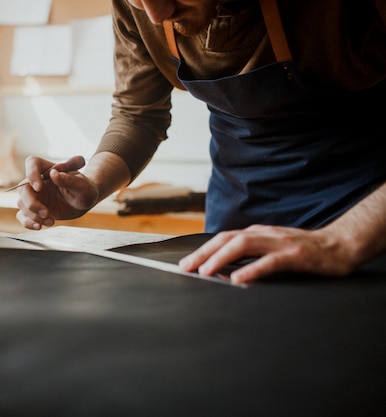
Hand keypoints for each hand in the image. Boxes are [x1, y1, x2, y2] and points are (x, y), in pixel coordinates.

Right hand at [15, 155, 98, 229]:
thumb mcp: (83, 186)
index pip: (32, 163)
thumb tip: (54, 175)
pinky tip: (40, 227)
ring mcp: (35, 196)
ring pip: (21, 203)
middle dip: (31, 203)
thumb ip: (70, 180)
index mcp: (49, 169)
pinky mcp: (34, 209)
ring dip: (33, 215)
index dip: (31, 173)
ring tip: (51, 221)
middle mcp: (38, 181)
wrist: (83, 203)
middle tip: (46, 212)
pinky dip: (28, 223)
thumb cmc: (85, 190)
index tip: (39, 187)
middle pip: (23, 188)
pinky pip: (22, 215)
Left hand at [178, 224, 355, 283]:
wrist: (340, 245)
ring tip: (206, 272)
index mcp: (257, 233)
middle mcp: (264, 234)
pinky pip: (270, 261)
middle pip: (227, 239)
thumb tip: (226, 269)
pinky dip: (252, 269)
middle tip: (186, 268)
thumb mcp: (272, 249)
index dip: (203, 250)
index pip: (223, 239)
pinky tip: (239, 279)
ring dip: (221, 258)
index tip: (185, 264)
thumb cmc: (304, 251)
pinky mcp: (295, 255)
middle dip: (204, 253)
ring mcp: (280, 243)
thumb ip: (252, 255)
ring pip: (243, 245)